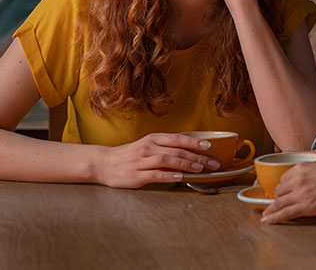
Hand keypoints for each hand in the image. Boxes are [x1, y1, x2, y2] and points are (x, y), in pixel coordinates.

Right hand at [95, 133, 219, 188]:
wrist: (103, 163)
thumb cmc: (129, 155)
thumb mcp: (147, 145)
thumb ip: (164, 148)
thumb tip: (188, 152)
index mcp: (152, 139)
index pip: (177, 138)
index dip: (194, 142)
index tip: (209, 146)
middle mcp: (148, 147)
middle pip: (177, 150)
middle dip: (197, 156)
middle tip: (212, 163)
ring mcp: (142, 161)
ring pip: (168, 160)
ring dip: (186, 164)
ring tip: (200, 169)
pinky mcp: (137, 175)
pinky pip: (156, 174)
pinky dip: (169, 175)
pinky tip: (181, 176)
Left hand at [260, 159, 315, 223]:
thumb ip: (312, 175)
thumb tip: (310, 185)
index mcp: (302, 167)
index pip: (283, 179)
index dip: (282, 188)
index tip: (281, 194)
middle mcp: (298, 179)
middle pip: (279, 191)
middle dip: (278, 198)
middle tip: (278, 205)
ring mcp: (302, 193)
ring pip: (279, 202)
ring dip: (272, 209)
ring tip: (267, 216)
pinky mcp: (308, 206)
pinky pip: (285, 213)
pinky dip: (274, 217)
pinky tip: (267, 221)